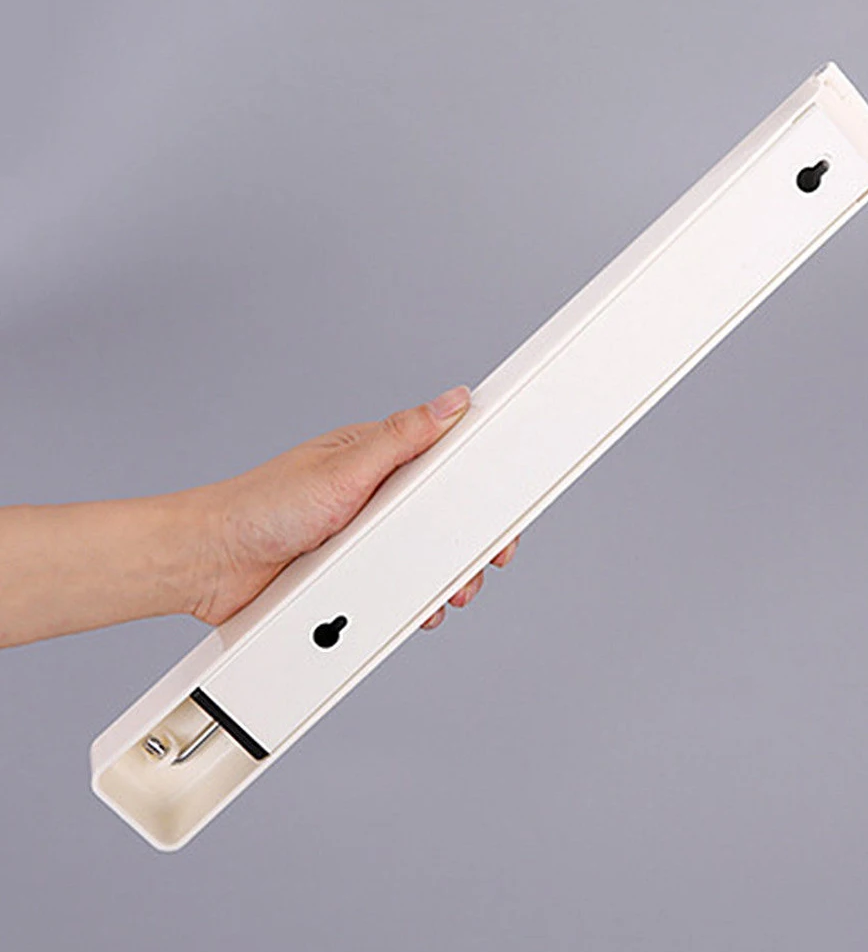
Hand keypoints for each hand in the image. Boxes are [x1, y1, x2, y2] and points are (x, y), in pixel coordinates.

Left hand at [191, 385, 518, 628]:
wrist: (213, 564)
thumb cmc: (264, 504)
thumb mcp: (344, 467)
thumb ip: (402, 436)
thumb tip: (452, 401)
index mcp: (380, 460)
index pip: (447, 461)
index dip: (483, 481)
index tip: (509, 501)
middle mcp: (378, 499)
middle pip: (447, 518)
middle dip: (471, 542)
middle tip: (487, 560)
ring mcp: (368, 540)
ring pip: (428, 559)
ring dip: (446, 578)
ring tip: (450, 593)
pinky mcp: (355, 578)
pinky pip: (399, 590)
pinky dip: (413, 601)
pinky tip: (418, 610)